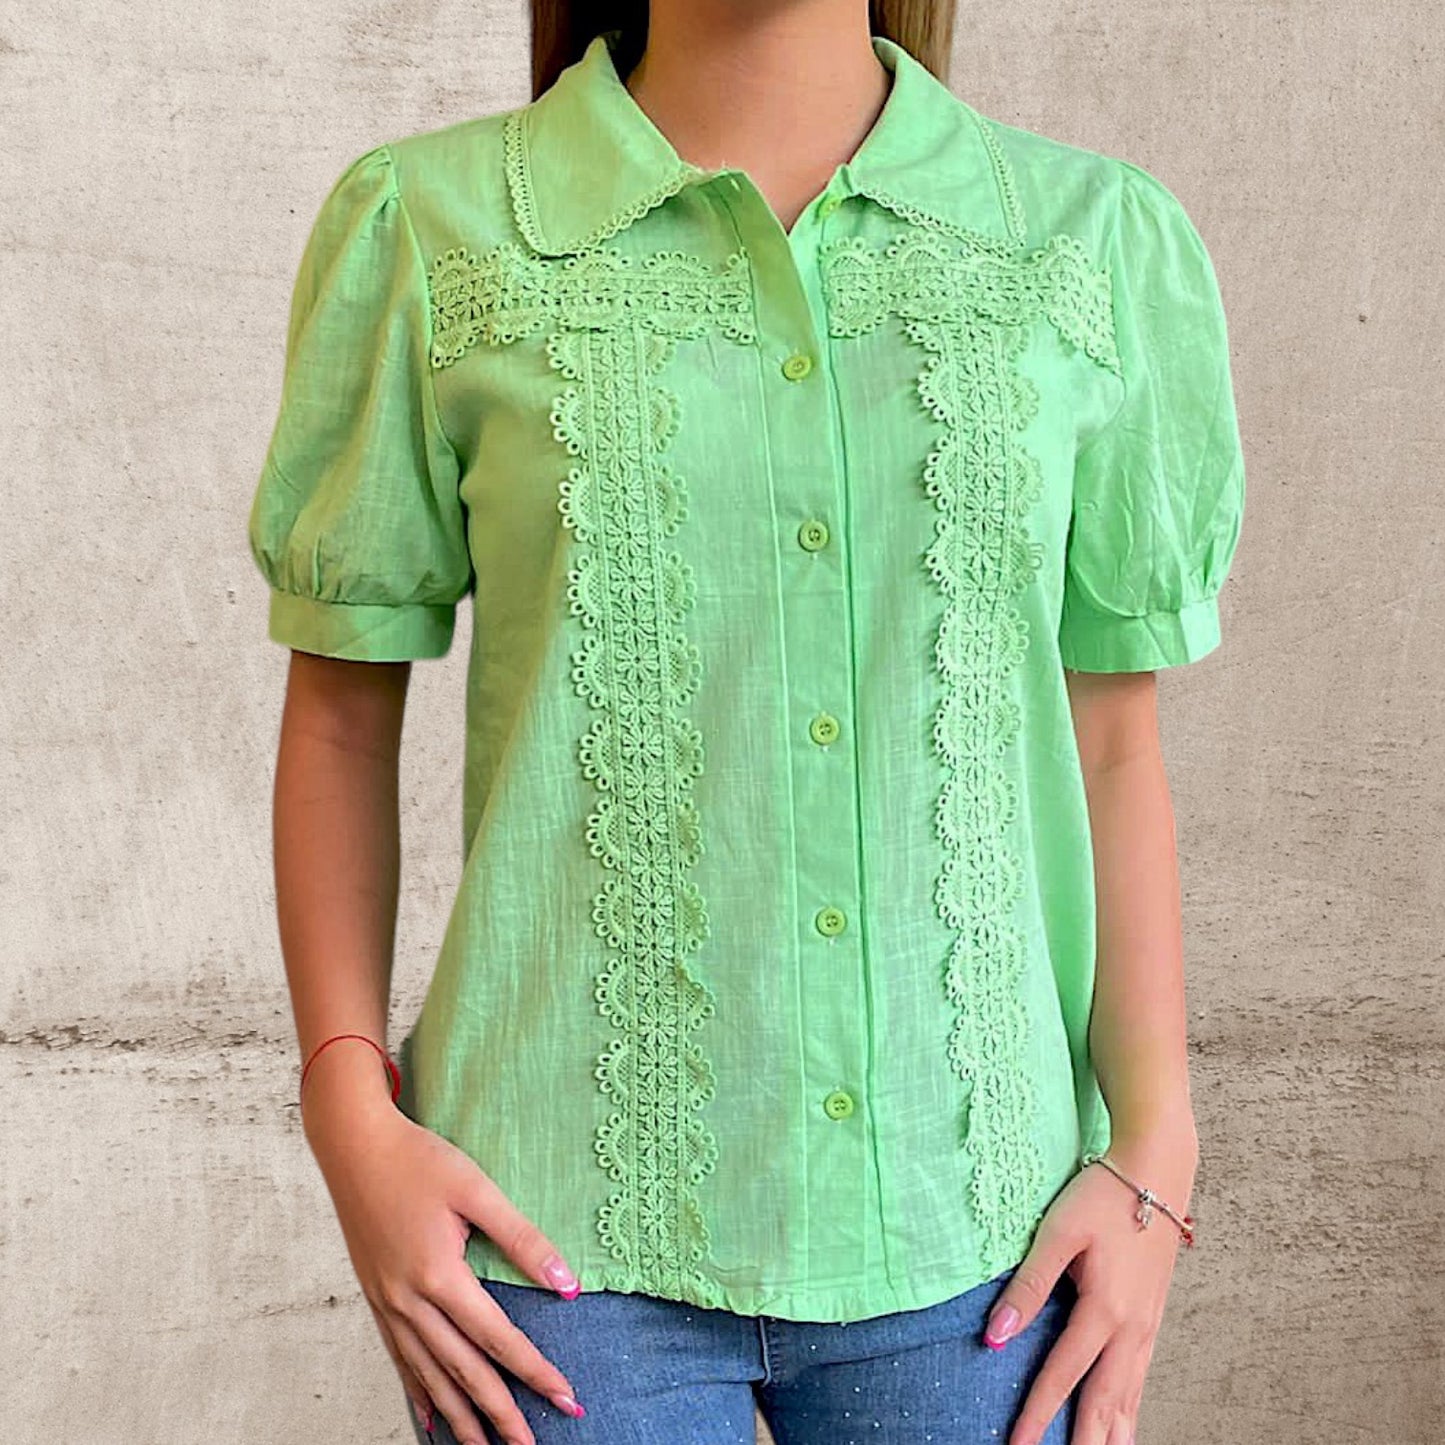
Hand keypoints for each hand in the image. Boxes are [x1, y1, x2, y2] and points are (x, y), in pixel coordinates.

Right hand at [306, 1097, 586, 1444]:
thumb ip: (522, 1239)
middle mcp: (409, 1301)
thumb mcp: (477, 1189)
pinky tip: (432, 1418)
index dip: (534, 1372)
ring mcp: (387, 1304)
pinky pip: (400, 1359)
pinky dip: (419, 1393)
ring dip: (460, 1416)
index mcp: (439, 1276)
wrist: (354, 1146)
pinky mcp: (375, 1297)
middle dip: (500, 1413)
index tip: (566, 1399)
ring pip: (428, 1375)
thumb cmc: (418, 1159)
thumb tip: (568, 1285)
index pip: (497, 1338)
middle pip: (462, 1372)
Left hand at [982, 1131, 1197, 1444]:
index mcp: (1105, 1311)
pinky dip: (1129, 1411)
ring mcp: (1147, 1328)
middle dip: (1083, 1443)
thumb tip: (996, 1337)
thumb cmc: (1103, 1196)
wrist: (1157, 1171)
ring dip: (1111, 1436)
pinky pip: (1140, 1382)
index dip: (1037, 1415)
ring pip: (1128, 1400)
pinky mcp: (1152, 1320)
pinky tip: (1122, 1426)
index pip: (1063, 1376)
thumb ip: (1026, 1288)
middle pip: (1104, 1404)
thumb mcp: (1057, 1234)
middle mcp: (1132, 1330)